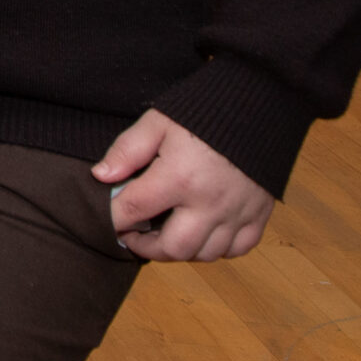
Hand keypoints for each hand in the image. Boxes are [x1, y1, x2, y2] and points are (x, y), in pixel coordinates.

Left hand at [95, 109, 274, 261]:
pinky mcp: (259, 215)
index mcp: (179, 178)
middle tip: (136, 235)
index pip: (134, 211)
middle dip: (147, 248)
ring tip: (165, 234)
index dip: (114, 220)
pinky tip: (203, 233)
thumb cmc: (202, 111)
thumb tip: (101, 176)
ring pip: (206, 254)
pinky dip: (218, 248)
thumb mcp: (158, 122)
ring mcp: (237, 213)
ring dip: (181, 250)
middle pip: (174, 249)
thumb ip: (127, 150)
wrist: (257, 105)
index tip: (108, 221)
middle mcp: (209, 203)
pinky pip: (238, 249)